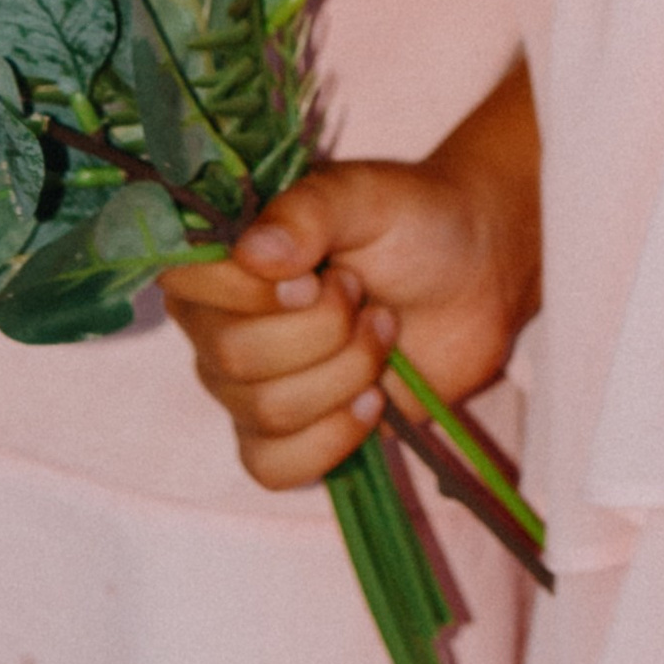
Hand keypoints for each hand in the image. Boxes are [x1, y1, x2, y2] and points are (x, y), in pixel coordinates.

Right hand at [164, 59, 540, 489]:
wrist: (475, 275)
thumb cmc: (412, 222)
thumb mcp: (365, 195)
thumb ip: (308, 211)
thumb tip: (254, 254)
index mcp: (221, 258)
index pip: (188, 288)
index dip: (252, 293)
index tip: (312, 276)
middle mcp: (218, 325)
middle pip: (235, 359)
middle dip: (324, 331)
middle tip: (363, 297)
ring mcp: (248, 386)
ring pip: (267, 412)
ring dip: (346, 372)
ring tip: (382, 331)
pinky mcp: (289, 435)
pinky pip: (275, 467)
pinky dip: (334, 438)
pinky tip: (374, 400)